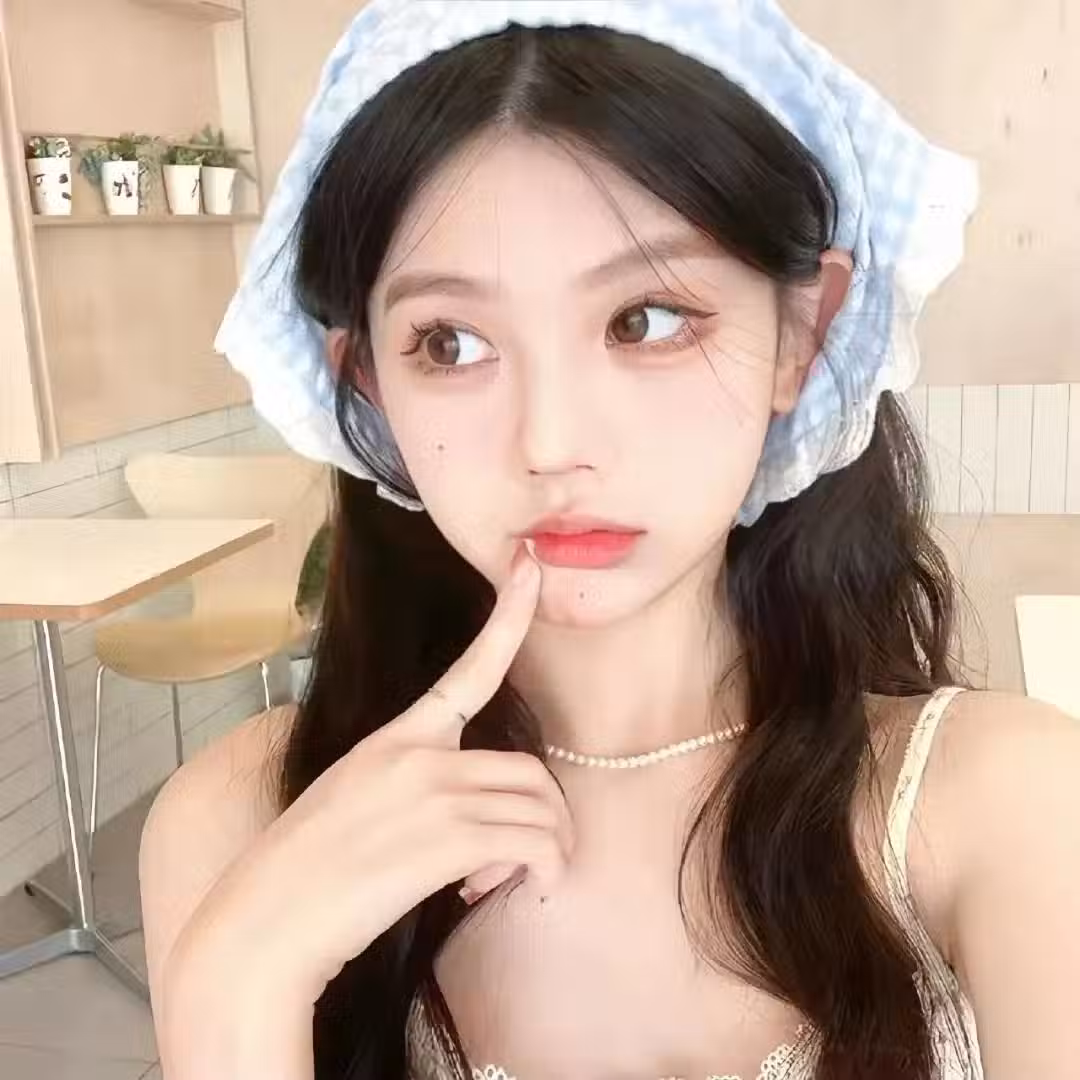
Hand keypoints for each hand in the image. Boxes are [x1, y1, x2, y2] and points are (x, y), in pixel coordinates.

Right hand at [166, 540, 570, 1007]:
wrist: (264, 924)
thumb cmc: (304, 872)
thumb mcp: (353, 798)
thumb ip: (412, 787)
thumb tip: (467, 812)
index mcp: (397, 737)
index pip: (469, 668)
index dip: (508, 615)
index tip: (530, 567)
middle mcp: (422, 755)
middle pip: (531, 770)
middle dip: (544, 820)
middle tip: (514, 862)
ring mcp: (437, 793)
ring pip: (542, 810)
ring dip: (540, 853)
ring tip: (496, 882)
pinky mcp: (449, 839)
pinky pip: (534, 844)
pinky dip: (536, 872)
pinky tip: (486, 891)